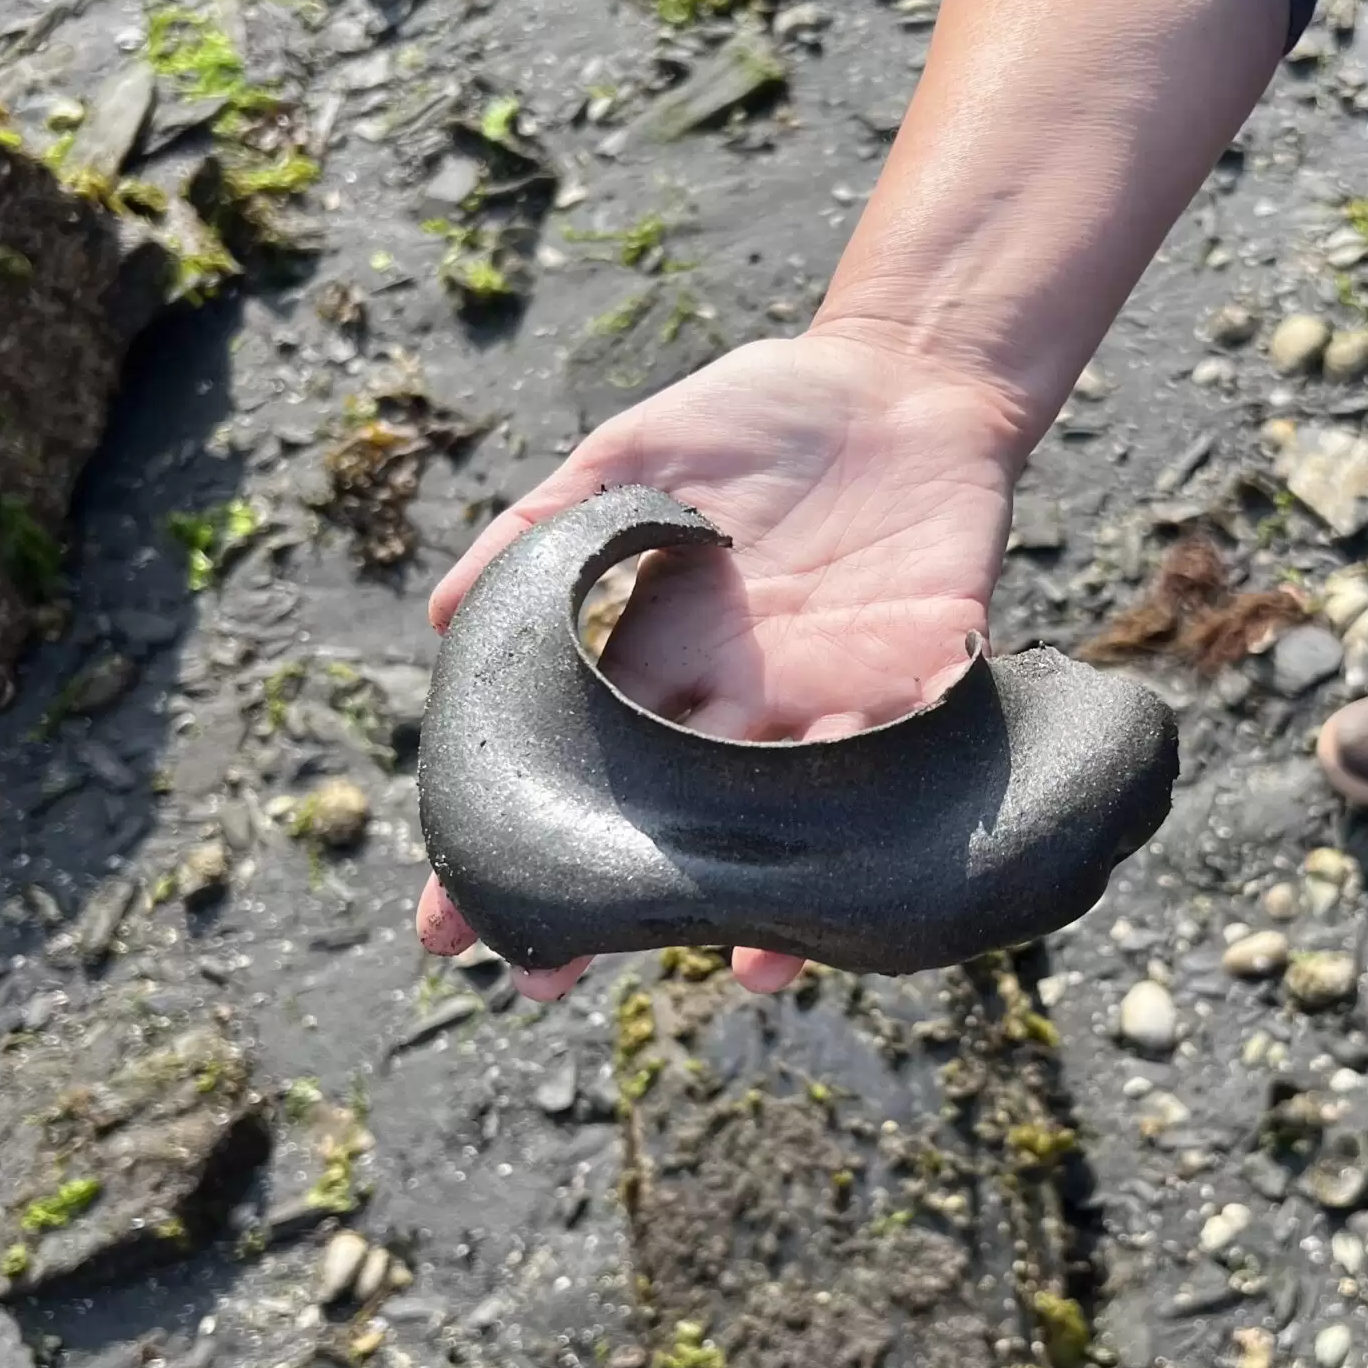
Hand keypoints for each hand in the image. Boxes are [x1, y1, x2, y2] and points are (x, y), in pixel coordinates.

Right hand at [414, 326, 1027, 995]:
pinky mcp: (922, 683)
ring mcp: (829, 704)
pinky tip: (845, 876)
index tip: (450, 925)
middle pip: (670, 823)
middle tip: (547, 985)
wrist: (902, 381)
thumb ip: (547, 525)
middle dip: (614, 907)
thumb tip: (444, 614)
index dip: (514, 843)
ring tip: (728, 965)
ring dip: (759, 899)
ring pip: (785, 826)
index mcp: (665, 657)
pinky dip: (877, 822)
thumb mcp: (635, 456)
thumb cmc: (759, 419)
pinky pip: (898, 768)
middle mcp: (739, 705)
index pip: (580, 767)